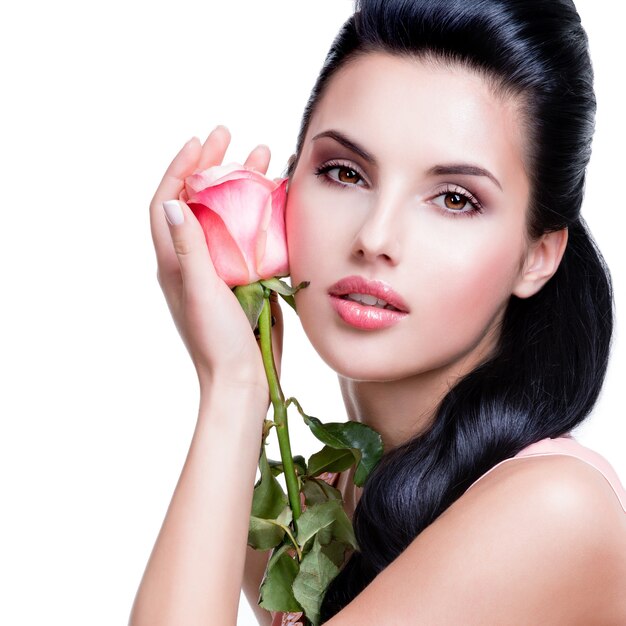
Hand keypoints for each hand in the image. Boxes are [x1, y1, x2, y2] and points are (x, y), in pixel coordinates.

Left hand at [149, 127, 283, 396]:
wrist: (242, 379)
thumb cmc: (217, 342)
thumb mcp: (200, 293)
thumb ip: (189, 250)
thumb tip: (173, 203)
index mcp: (174, 262)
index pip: (168, 204)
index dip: (180, 169)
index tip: (200, 143)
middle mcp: (194, 260)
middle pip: (199, 202)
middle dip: (212, 167)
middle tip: (231, 138)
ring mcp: (220, 269)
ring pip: (227, 215)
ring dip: (241, 186)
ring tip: (263, 160)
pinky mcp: (244, 279)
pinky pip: (249, 237)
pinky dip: (261, 214)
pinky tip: (279, 201)